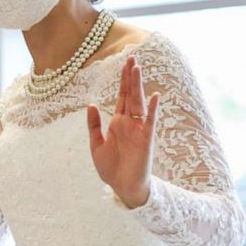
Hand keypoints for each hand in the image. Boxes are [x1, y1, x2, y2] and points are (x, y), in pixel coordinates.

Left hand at [87, 56, 158, 207]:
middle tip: (132, 58)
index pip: (121, 97)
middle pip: (131, 95)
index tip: (125, 63)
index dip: (123, 81)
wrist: (122, 187)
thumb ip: (94, 125)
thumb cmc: (111, 168)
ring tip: (137, 69)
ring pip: (139, 103)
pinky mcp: (146, 140)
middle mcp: (129, 123)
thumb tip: (91, 104)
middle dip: (131, 77)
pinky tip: (154, 96)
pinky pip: (150, 122)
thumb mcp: (96, 145)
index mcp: (118, 123)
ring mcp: (138, 130)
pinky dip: (152, 109)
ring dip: (138, 87)